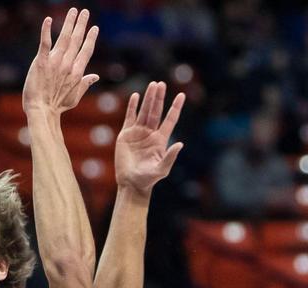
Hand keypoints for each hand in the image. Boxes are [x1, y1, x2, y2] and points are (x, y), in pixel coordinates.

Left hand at [22, 8, 99, 116]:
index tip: (94, 28)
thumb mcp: (74, 96)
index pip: (86, 51)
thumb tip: (96, 76)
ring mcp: (55, 62)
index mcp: (77, 72)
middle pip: (77, 40)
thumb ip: (85, 84)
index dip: (90, 38)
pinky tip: (48, 19)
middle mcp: (68, 64)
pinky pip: (44, 43)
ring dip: (69, 23)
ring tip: (73, 11)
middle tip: (85, 12)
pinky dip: (46, 30)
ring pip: (64, 38)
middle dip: (81, 24)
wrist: (41, 111)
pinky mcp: (41, 62)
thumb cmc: (57, 106)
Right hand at [115, 81, 184, 195]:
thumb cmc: (148, 179)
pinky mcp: (126, 135)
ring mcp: (138, 133)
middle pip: (156, 111)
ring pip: (144, 112)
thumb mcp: (162, 169)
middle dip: (159, 98)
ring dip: (148, 99)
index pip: (170, 119)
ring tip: (152, 85)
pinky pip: (129, 117)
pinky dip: (132, 107)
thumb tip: (180, 144)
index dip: (175, 108)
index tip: (181, 95)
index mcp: (161, 140)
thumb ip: (170, 157)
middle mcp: (150, 133)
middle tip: (161, 84)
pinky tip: (135, 96)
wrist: (131, 183)